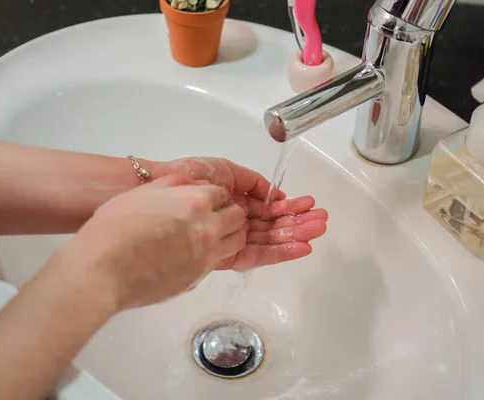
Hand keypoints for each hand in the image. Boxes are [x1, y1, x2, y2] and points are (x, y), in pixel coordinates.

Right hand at [53, 175, 247, 310]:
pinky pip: (217, 262)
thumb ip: (175, 185)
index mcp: (195, 202)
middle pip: (238, 218)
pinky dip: (212, 255)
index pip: (223, 195)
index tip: (207, 202)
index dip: (214, 197)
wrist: (101, 270)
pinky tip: (192, 254)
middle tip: (213, 217)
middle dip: (228, 214)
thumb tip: (196, 186)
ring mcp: (205, 256)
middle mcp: (207, 228)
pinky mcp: (197, 278)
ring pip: (236, 242)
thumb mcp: (143, 193)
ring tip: (209, 236)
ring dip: (228, 235)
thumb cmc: (114, 229)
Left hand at [158, 157, 327, 270]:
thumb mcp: (226, 171)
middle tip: (322, 220)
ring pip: (270, 239)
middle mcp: (235, 222)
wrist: (161, 191)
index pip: (269, 208)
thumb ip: (254, 183)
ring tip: (318, 230)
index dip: (290, 208)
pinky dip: (281, 251)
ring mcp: (231, 239)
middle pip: (273, 225)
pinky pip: (258, 254)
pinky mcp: (225, 256)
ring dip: (296, 235)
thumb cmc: (189, 175)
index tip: (309, 204)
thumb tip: (276, 195)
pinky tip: (300, 245)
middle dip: (299, 222)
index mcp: (236, 202)